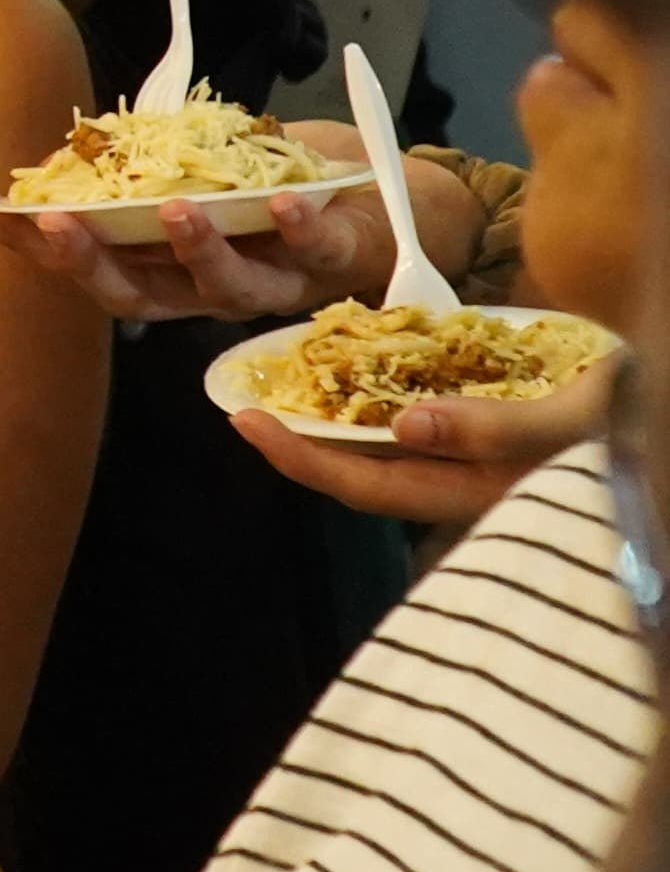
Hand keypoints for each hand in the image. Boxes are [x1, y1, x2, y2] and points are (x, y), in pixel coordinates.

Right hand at [0, 124, 480, 322]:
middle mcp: (203, 288)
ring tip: (174, 207)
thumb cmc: (283, 179)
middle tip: (50, 224)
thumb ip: (153, 162)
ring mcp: (269, 281)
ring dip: (194, 250)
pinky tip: (279, 196)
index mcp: (161, 263)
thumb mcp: (205, 162)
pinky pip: (310, 248)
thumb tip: (85, 145)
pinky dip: (295, 222)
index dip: (16, 236)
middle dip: (86, 261)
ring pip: (220, 288)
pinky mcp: (332, 258)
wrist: (390, 196)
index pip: (76, 258)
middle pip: (131, 293)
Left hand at [231, 356, 613, 523]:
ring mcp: (482, 464)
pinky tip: (359, 376)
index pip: (371, 488)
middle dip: (304, 442)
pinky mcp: (494, 436)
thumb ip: (498, 430)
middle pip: (368, 472)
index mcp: (485, 495)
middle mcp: (474, 486)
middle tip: (246, 399)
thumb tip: (405, 427)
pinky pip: (422, 423)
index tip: (244, 422)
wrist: (665, 405)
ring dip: (337, 422)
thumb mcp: (580, 420)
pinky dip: (382, 402)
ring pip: (390, 450)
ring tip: (287, 385)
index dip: (303, 462)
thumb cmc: (630, 419)